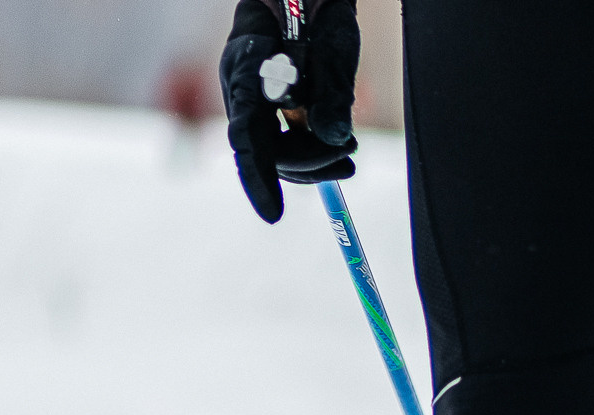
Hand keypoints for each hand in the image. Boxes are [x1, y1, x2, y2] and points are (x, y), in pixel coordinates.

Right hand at [219, 0, 360, 222]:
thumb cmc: (314, 3)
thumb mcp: (332, 41)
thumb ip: (331, 88)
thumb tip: (334, 138)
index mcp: (246, 70)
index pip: (246, 137)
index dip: (258, 179)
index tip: (273, 215)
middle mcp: (242, 90)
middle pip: (266, 152)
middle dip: (309, 164)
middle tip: (350, 162)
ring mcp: (253, 99)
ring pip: (278, 151)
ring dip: (316, 159)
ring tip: (351, 151)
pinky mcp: (271, 104)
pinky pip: (287, 140)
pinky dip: (314, 148)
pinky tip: (342, 144)